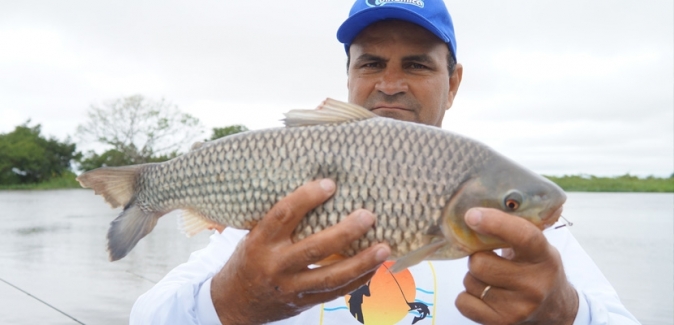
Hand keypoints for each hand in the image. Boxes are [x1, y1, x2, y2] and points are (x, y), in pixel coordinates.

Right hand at [211, 179, 390, 324]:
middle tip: (367, 216)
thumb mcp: (254, 237)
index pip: (284, 215)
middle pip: (315, 248)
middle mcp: (275, 265)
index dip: (307, 198)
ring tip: (384, 247)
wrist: (234, 304)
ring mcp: (290, 288)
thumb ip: (281, 222)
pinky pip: (335, 292)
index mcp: (260, 242)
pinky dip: (358, 280)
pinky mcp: (303, 303)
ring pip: (331, 276)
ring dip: (361, 262)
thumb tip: (319, 191)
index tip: (329, 184)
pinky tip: (375, 267)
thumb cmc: (249, 261)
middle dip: (345, 232)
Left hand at [455, 208, 578, 324]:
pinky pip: (463, 302)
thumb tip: (476, 211)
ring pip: (470, 281)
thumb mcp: (537, 248)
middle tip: (488, 258)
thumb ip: (513, 230)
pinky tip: (485, 294)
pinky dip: (467, 297)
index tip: (472, 215)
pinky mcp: (502, 322)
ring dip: (474, 277)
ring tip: (492, 278)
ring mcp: (518, 307)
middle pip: (480, 263)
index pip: (522, 235)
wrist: (555, 311)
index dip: (495, 223)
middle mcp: (534, 284)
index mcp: (544, 257)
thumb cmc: (537, 269)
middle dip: (477, 257)